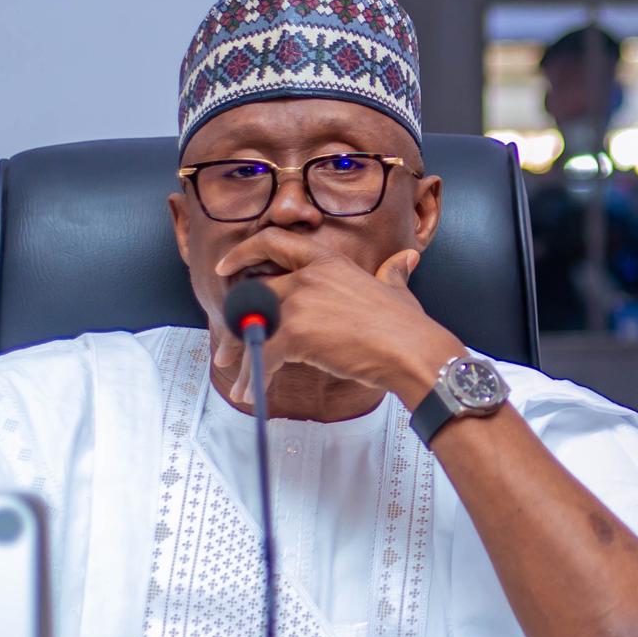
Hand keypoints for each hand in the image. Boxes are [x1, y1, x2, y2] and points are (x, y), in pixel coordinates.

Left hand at [216, 231, 462, 405]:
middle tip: (227, 348)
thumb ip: (392, 271)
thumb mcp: (395, 289)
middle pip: (254, 294)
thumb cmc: (406, 324)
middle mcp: (307, 276)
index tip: (226, 266)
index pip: (274, 241)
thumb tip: (407, 257)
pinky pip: (262, 357)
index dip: (245, 252)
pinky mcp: (296, 334)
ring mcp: (299, 303)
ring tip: (238, 380)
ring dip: (242, 358)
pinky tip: (253, 395)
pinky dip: (254, 379)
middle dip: (236, 323)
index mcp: (327, 261)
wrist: (410, 350)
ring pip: (254, 329)